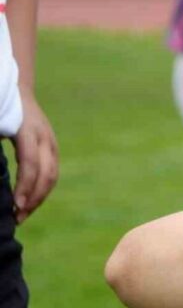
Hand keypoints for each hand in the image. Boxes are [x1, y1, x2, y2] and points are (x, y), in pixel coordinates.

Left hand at [12, 93, 58, 223]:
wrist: (17, 89)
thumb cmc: (0, 108)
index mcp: (29, 131)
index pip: (31, 164)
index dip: (25, 186)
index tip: (15, 205)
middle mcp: (45, 138)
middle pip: (47, 174)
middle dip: (34, 199)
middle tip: (18, 218)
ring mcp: (51, 143)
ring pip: (52, 176)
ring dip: (39, 198)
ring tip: (22, 214)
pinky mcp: (52, 149)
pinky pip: (51, 173)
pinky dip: (41, 190)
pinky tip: (28, 202)